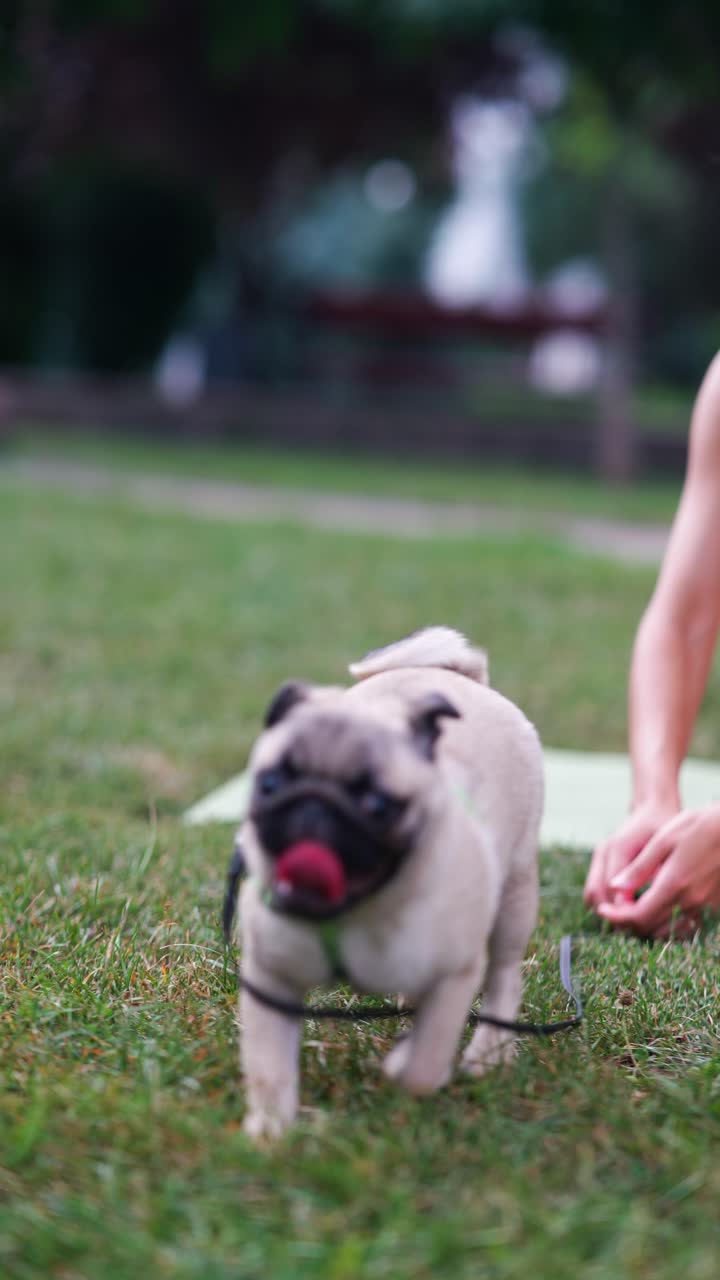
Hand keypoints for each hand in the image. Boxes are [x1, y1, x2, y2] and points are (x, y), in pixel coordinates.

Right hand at [584, 799, 678, 910]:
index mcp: (618, 847)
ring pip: (591, 894)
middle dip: (612, 914)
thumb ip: (647, 872)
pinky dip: (605, 902)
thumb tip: (636, 900)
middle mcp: (603, 852)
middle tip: (634, 926)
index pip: (610, 889)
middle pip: (595, 894)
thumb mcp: (662, 847)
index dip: (623, 910)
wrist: (652, 808)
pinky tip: (626, 907)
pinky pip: (594, 889)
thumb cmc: (663, 825)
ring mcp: (599, 856)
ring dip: (606, 910)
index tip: (639, 921)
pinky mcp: (600, 862)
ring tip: (629, 919)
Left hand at [596, 805, 719, 937]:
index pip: (639, 916)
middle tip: (614, 911)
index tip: (603, 910)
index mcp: (673, 884)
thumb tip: (615, 887)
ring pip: (670, 929)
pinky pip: (687, 923)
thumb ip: (639, 868)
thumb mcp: (663, 840)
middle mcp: (690, 900)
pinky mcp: (714, 904)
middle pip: (652, 926)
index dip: (617, 917)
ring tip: (632, 910)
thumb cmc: (698, 826)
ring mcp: (704, 905)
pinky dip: (668, 922)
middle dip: (628, 922)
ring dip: (648, 924)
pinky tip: (658, 907)